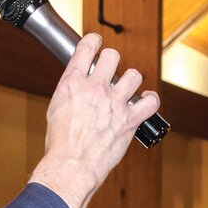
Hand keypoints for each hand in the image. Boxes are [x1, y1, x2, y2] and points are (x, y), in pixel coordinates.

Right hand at [30, 33, 159, 207]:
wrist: (71, 165)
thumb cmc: (61, 144)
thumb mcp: (56, 108)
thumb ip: (71, 92)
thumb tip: (79, 85)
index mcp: (73, 83)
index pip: (87, 47)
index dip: (94, 42)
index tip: (97, 43)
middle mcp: (95, 89)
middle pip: (112, 56)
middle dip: (112, 60)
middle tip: (110, 71)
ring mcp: (115, 103)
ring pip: (133, 75)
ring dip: (130, 80)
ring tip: (126, 89)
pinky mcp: (130, 120)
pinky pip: (151, 101)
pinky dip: (151, 99)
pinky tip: (146, 100)